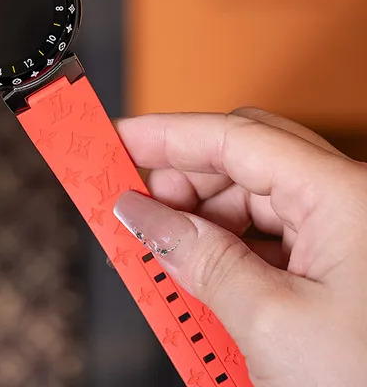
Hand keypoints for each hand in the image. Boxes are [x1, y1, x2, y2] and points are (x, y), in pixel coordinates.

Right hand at [113, 108, 366, 386]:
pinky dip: (229, 249)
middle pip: (244, 162)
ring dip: (203, 222)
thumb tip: (142, 215)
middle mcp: (350, 202)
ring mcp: (349, 232)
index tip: (116, 137)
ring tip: (165, 253)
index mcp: (345, 196)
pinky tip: (202, 273)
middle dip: (182, 182)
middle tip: (134, 209)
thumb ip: (199, 259)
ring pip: (255, 199)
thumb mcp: (271, 324)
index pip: (235, 138)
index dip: (166, 135)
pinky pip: (270, 236)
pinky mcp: (343, 264)